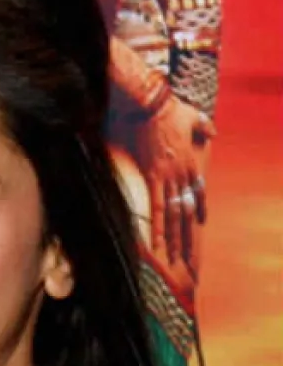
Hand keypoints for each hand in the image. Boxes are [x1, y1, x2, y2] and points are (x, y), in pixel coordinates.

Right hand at [131, 95, 215, 275]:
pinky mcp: (154, 177)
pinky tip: (158, 244)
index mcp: (191, 163)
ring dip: (175, 240)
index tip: (201, 224)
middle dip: (189, 238)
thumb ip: (204, 126)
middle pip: (188, 212)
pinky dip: (158, 226)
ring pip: (175, 215)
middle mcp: (183, 175)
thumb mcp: (192, 115)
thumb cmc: (169, 108)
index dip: (199, 209)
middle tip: (190, 260)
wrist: (153, 104)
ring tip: (175, 260)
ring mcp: (170, 178)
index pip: (198, 193)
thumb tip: (213, 131)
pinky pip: (157, 207)